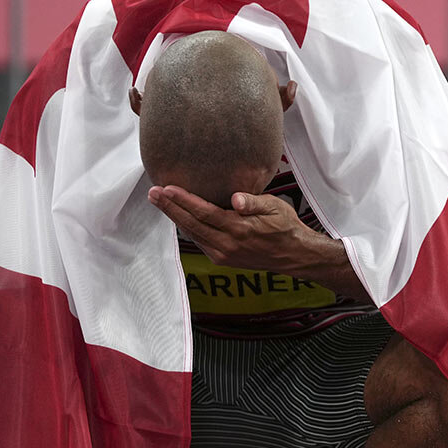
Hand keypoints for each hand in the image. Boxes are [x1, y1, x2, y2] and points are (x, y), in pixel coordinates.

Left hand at [148, 185, 311, 271]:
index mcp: (240, 229)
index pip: (204, 212)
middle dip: (170, 207)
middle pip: (192, 224)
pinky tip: (178, 217)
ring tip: (159, 202)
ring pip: (193, 234)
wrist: (294, 256)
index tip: (167, 188)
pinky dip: (187, 228)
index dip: (184, 200)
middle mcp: (228, 244)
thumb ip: (254, 202)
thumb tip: (236, 199)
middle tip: (153, 193)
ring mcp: (224, 254)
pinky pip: (199, 242)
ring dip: (175, 218)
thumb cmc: (285, 227)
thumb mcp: (275, 208)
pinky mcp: (222, 259)